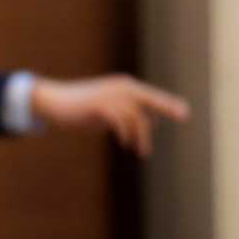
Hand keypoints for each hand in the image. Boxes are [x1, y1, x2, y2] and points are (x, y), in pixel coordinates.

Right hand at [30, 74, 190, 157]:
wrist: (54, 102)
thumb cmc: (79, 109)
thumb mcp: (104, 112)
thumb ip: (123, 116)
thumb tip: (139, 129)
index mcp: (124, 87)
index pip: (150, 96)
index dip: (167, 103)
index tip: (184, 113)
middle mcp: (121, 87)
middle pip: (150, 99)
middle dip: (168, 106)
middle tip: (184, 115)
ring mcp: (110, 95)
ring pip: (136, 115)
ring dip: (141, 136)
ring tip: (141, 151)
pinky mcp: (99, 105)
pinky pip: (120, 119)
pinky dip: (125, 133)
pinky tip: (125, 143)